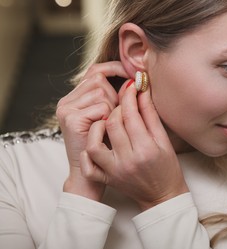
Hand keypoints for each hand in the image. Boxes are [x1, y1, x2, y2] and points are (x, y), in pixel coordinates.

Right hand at [56, 62, 128, 200]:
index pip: (94, 71)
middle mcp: (67, 100)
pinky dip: (109, 118)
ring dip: (113, 108)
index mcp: (75, 98)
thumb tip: (135, 78)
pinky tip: (106, 132)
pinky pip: (101, 106)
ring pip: (102, 92)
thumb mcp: (110, 120)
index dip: (114, 68)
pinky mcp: (72, 118)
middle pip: (99, 79)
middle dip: (115, 94)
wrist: (92, 178)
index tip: (134, 73)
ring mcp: (67, 108)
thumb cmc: (107, 150)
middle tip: (117, 114)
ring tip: (110, 126)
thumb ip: (115, 99)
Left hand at [80, 81, 188, 209]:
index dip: (129, 96)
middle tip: (123, 102)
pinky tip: (99, 141)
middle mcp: (127, 161)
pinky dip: (89, 150)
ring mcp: (114, 171)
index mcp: (145, 149)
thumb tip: (141, 91)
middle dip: (116, 107)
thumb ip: (150, 115)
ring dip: (99, 127)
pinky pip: (89, 164)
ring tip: (109, 121)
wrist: (162, 196)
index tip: (131, 86)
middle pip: (112, 124)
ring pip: (95, 142)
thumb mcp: (164, 141)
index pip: (130, 115)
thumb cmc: (167, 168)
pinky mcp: (107, 178)